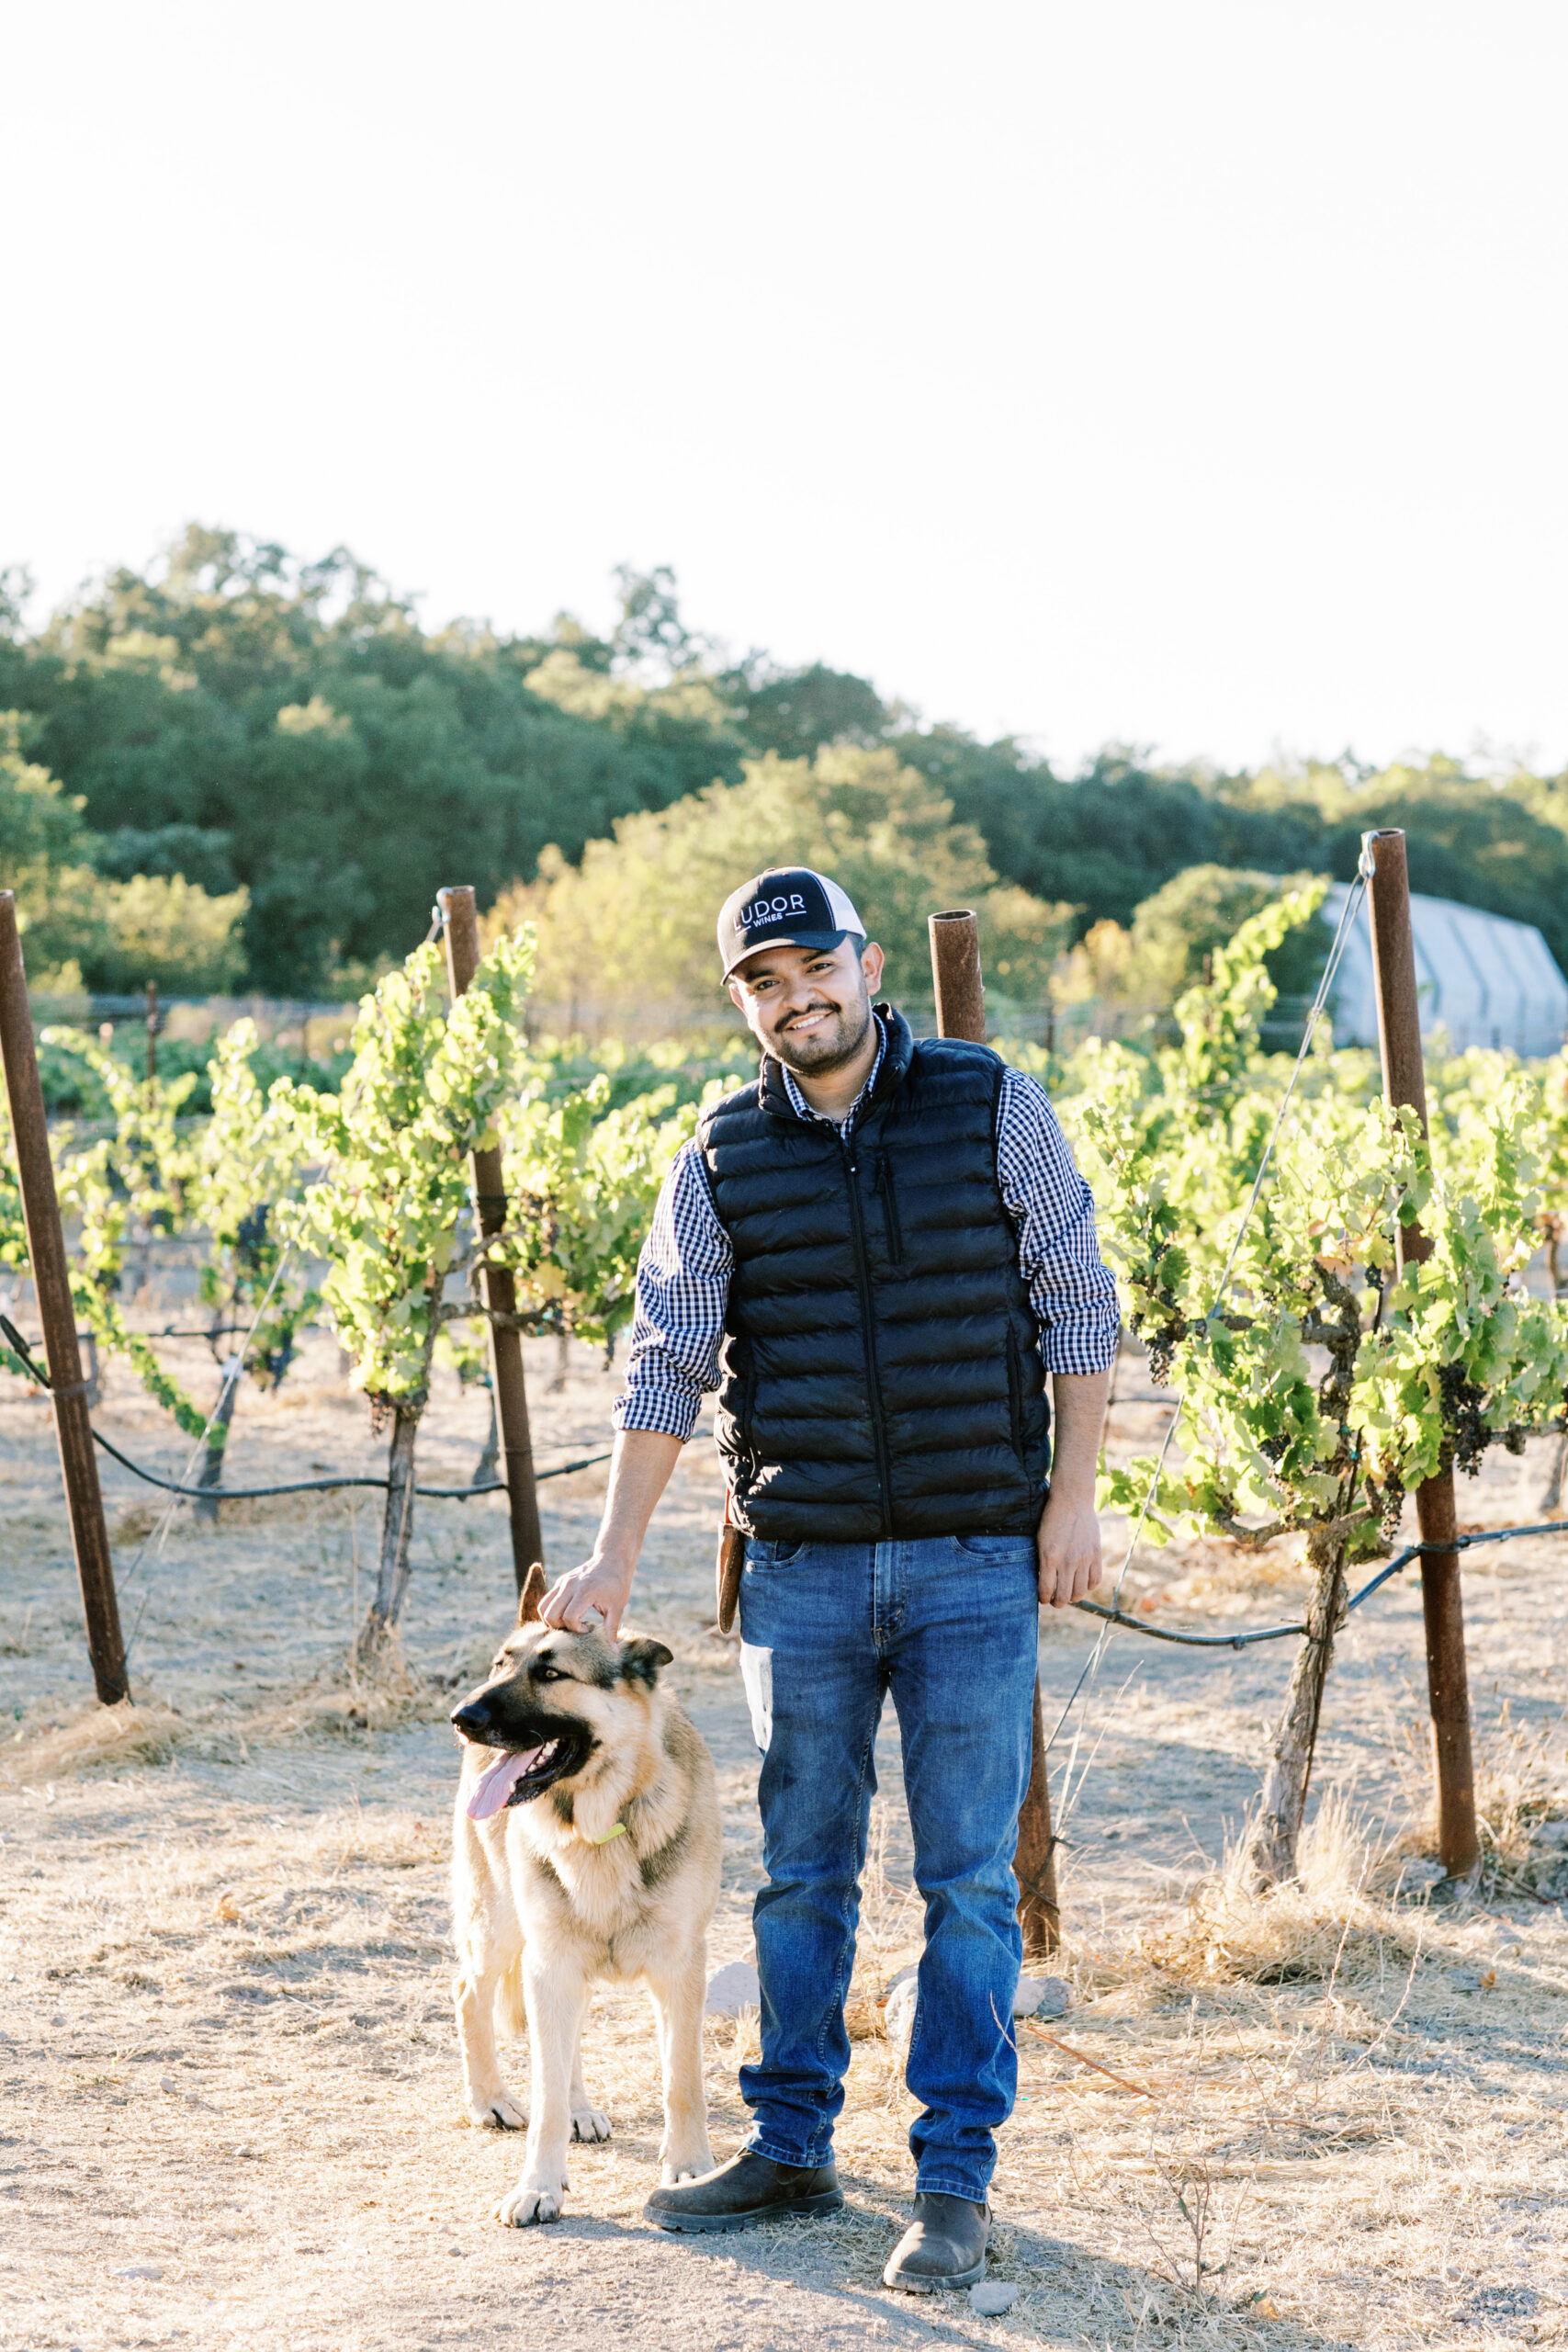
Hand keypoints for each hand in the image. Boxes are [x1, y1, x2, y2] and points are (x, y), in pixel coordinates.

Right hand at [539, 1555, 634, 1637]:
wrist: (612, 1560)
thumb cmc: (617, 1585)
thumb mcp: (618, 1607)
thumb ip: (612, 1630)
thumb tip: (614, 1653)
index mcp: (585, 1591)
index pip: (569, 1618)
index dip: (576, 1629)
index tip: (588, 1629)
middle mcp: (570, 1585)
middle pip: (550, 1614)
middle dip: (560, 1628)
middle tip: (575, 1629)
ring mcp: (562, 1582)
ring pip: (543, 1607)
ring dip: (551, 1621)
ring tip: (568, 1624)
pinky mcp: (560, 1582)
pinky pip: (545, 1601)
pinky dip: (550, 1612)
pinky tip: (565, 1615)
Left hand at [1036, 1488, 1103, 1609]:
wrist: (1072, 1500)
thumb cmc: (1052, 1519)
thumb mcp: (1041, 1540)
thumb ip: (1044, 1562)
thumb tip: (1044, 1583)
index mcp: (1049, 1557)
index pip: (1046, 1590)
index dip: (1044, 1599)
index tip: (1043, 1598)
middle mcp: (1067, 1561)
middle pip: (1064, 1596)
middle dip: (1058, 1602)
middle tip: (1056, 1600)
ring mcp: (1083, 1559)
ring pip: (1080, 1592)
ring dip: (1073, 1597)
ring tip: (1069, 1594)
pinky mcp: (1096, 1555)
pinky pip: (1095, 1581)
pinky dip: (1089, 1586)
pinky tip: (1083, 1582)